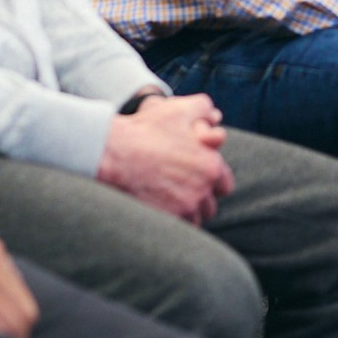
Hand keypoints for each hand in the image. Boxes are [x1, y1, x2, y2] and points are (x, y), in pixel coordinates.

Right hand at [97, 93, 233, 223]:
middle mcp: (202, 190)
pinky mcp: (165, 220)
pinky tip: (160, 209)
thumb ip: (204, 109)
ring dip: (186, 212)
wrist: (113, 152)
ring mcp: (183, 208)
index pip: (224, 184)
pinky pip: (177, 228)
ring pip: (194, 219)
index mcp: (211, 166)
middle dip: (200, 199)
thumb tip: (215, 116)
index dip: (212, 181)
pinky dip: (171, 222)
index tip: (198, 178)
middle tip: (183, 190)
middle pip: (210, 206)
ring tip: (169, 201)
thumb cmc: (146, 129)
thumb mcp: (180, 109)